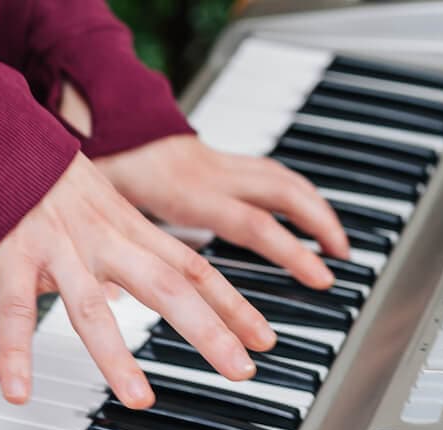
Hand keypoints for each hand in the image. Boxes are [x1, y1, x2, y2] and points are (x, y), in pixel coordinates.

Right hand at [0, 153, 273, 409]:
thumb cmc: (45, 179)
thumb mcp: (98, 211)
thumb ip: (116, 253)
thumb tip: (120, 300)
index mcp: (129, 230)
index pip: (193, 269)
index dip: (233, 304)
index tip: (263, 340)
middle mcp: (103, 240)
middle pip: (167, 286)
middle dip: (208, 330)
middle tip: (240, 371)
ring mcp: (59, 250)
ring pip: (93, 308)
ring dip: (117, 357)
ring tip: (140, 400)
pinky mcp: (13, 258)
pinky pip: (16, 311)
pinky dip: (17, 353)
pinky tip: (19, 392)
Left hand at [94, 135, 350, 289]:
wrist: (110, 118)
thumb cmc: (106, 162)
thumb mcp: (102, 213)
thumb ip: (114, 252)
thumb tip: (110, 298)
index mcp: (190, 193)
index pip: (254, 224)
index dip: (292, 251)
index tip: (320, 276)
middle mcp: (215, 176)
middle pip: (284, 196)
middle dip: (319, 227)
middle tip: (340, 261)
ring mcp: (223, 165)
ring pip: (285, 180)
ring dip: (316, 208)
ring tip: (336, 241)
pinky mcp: (224, 160)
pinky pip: (272, 174)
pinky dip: (297, 195)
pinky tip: (306, 216)